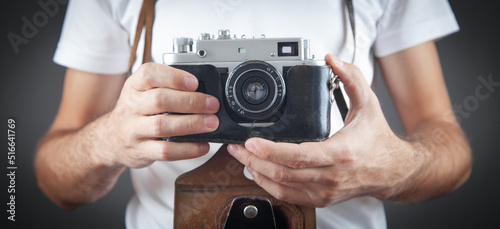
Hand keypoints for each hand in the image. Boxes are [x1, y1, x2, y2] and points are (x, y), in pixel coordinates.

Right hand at [103, 63, 219, 167]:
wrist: (111, 139)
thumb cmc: (135, 112)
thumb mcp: (143, 92)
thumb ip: (167, 87)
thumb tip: (203, 90)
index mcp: (134, 86)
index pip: (149, 74)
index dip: (174, 77)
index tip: (194, 82)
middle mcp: (131, 106)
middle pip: (160, 100)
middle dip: (191, 101)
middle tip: (212, 105)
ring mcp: (134, 130)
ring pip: (162, 126)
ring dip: (192, 124)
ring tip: (211, 123)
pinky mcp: (141, 151)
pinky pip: (166, 151)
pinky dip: (187, 149)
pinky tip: (202, 145)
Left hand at [227, 54, 422, 206]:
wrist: (394, 171)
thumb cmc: (379, 140)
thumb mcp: (368, 104)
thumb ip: (351, 77)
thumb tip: (332, 59)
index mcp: (340, 152)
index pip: (298, 156)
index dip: (270, 150)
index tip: (250, 142)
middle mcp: (331, 175)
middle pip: (283, 172)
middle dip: (253, 161)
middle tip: (237, 149)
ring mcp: (326, 190)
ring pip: (282, 186)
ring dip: (257, 173)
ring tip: (242, 159)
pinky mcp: (322, 198)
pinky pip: (289, 196)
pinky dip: (269, 186)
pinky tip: (258, 174)